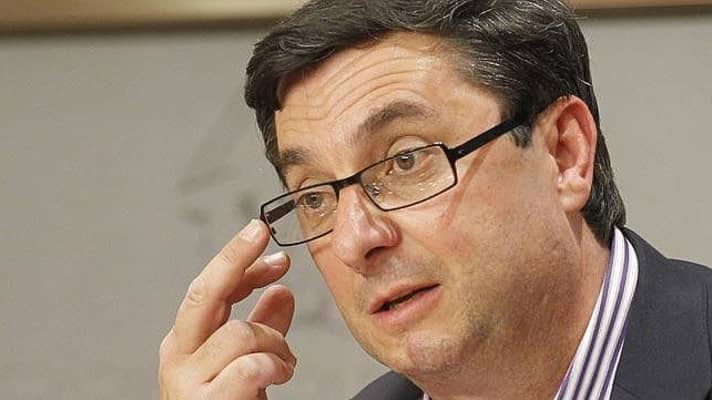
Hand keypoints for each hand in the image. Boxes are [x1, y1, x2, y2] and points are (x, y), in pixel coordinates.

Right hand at [159, 219, 296, 398]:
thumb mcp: (248, 362)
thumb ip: (262, 328)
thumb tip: (281, 290)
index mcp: (186, 342)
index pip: (210, 290)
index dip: (240, 262)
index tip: (270, 246)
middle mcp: (178, 357)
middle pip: (204, 294)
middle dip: (234, 258)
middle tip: (259, 230)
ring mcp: (187, 384)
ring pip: (240, 333)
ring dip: (276, 343)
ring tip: (285, 364)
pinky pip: (248, 368)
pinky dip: (272, 366)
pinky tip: (277, 374)